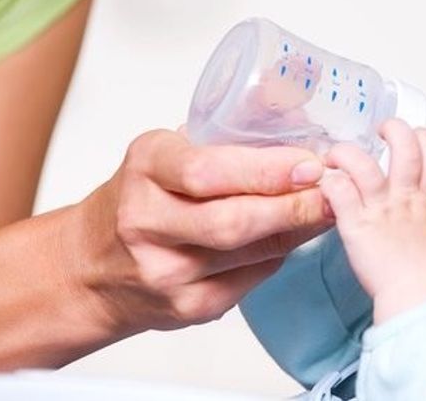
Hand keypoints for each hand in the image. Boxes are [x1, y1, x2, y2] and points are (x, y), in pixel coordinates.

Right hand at [63, 129, 331, 336]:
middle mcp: (148, 223)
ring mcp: (166, 271)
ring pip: (250, 253)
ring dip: (298, 229)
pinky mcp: (188, 307)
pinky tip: (294, 235)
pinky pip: (253, 278)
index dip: (267, 169)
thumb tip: (299, 119)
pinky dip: (281, 255)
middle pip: (233, 221)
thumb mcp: (167, 152)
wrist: (91, 266)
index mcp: (145, 169)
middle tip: (333, 190)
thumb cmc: (140, 197)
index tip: (310, 162)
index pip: (207, 171)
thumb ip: (224, 137)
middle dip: (295, 205)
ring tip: (327, 207)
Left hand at [321, 119, 425, 324]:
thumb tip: (414, 209)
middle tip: (379, 131)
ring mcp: (380, 209)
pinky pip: (339, 191)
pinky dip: (329, 181)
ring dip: (346, 153)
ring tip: (337, 155)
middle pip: (405, 146)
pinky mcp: (356, 225)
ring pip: (364, 164)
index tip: (411, 137)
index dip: (423, 138)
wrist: (417, 295)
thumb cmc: (424, 272)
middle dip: (393, 129)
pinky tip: (325, 183)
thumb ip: (420, 213)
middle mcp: (404, 197)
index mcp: (425, 199)